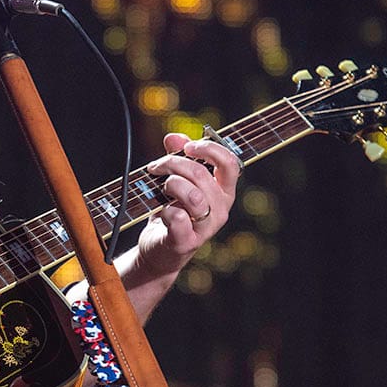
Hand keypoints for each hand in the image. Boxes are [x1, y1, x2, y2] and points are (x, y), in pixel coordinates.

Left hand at [133, 132, 240, 284]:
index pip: (230, 163)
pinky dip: (163, 209)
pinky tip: (160, 211)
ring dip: (170, 185)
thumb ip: (178, 157)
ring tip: (161, 188)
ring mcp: (206, 227)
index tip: (187, 147)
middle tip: (156, 167)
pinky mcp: (186, 241)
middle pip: (202, 174)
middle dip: (173, 163)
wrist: (158, 249)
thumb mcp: (176, 181)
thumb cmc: (171, 211)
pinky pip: (177, 217)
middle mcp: (220, 209)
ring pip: (192, 195)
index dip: (209, 149)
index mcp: (223, 191)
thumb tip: (174, 137)